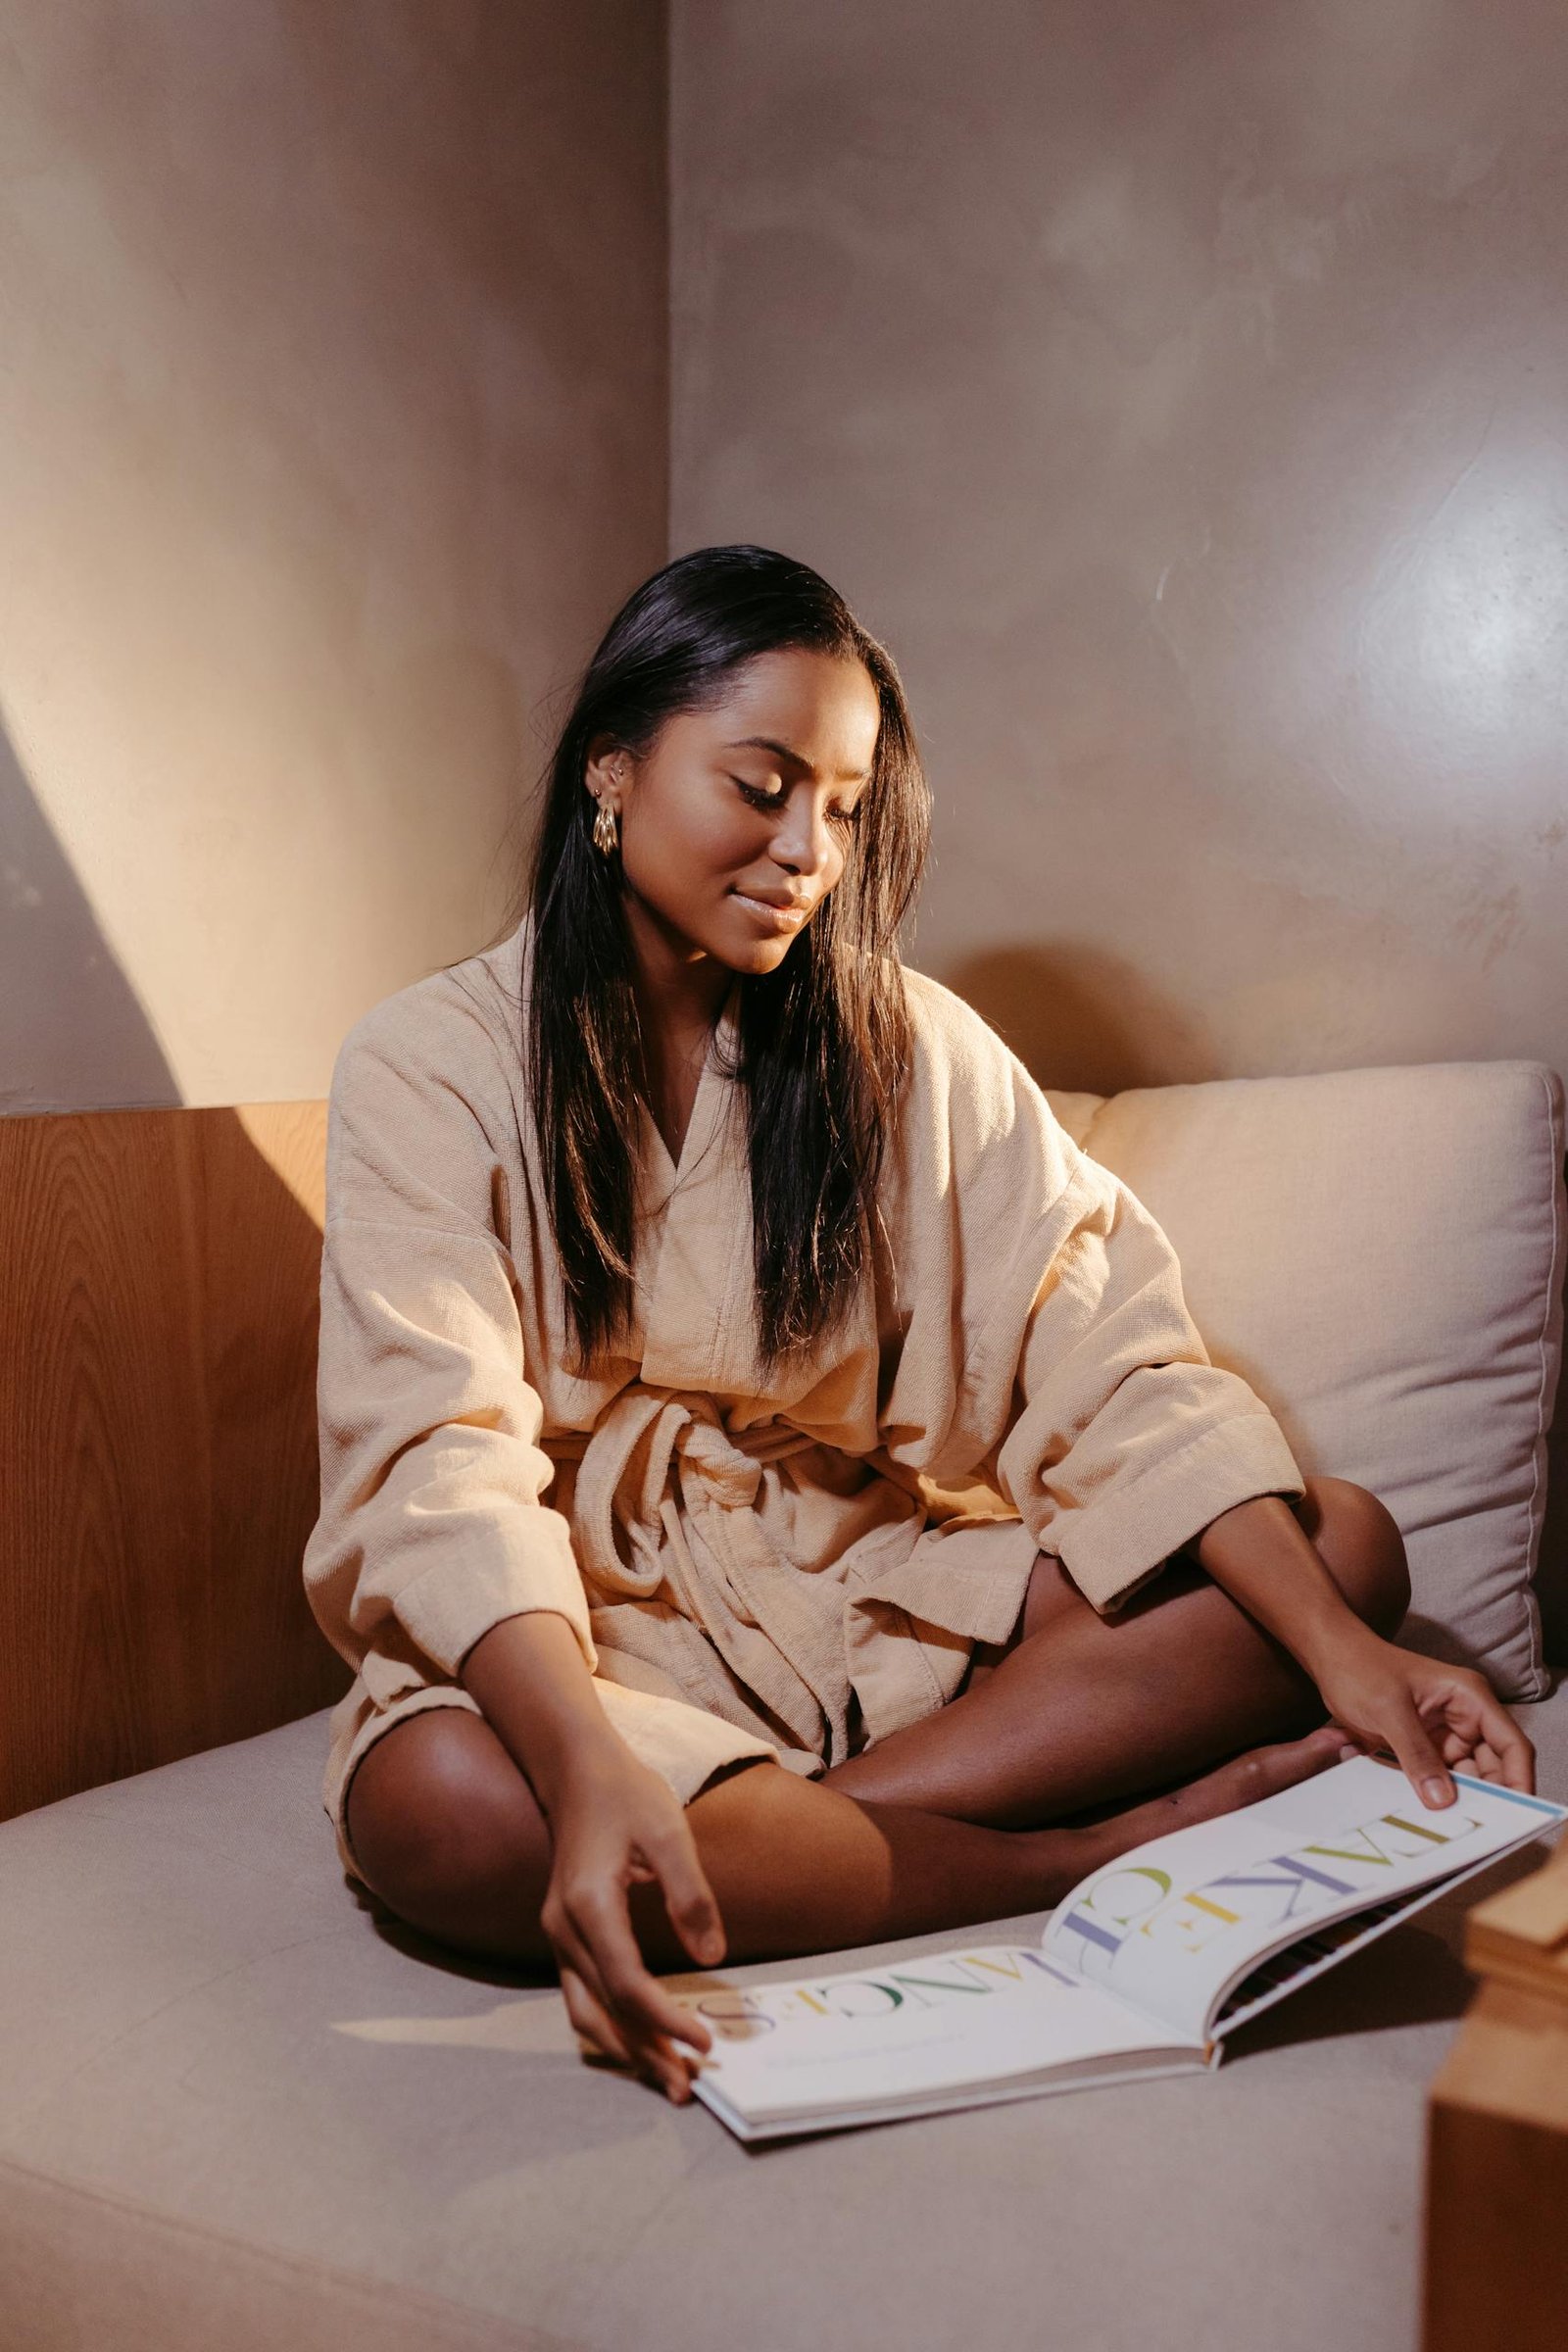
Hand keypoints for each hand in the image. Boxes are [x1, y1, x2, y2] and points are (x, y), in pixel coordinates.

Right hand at [540, 1745, 726, 2103]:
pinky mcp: (565, 1934)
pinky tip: (640, 2038)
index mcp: (589, 1905)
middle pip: (602, 2011)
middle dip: (645, 2053)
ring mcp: (558, 1934)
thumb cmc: (626, 1794)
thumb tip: (712, 1957)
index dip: (665, 2020)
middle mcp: (564, 1928)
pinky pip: (582, 1994)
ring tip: (667, 2074)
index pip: (626, 1984)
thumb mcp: (668, 1832)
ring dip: (624, 2048)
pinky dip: (610, 2024)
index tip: (704, 2042)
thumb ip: (690, 1894)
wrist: (577, 1771)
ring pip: (584, 2011)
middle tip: (687, 2085)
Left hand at [1314, 1630, 1535, 1807]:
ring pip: (1465, 1779)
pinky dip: (1433, 1795)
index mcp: (1469, 1698)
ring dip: (1458, 1801)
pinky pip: (1437, 1778)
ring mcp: (1444, 1734)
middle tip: (1477, 1831)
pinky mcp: (1424, 1747)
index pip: (1510, 1744)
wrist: (1330, 1658)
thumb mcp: (1388, 1710)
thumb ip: (1416, 1755)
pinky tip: (1424, 1815)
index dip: (1520, 1780)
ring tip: (1448, 1829)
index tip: (1517, 1815)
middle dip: (1488, 1798)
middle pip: (1492, 1768)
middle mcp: (1464, 1717)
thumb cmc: (1360, 1667)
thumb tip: (1443, 1800)